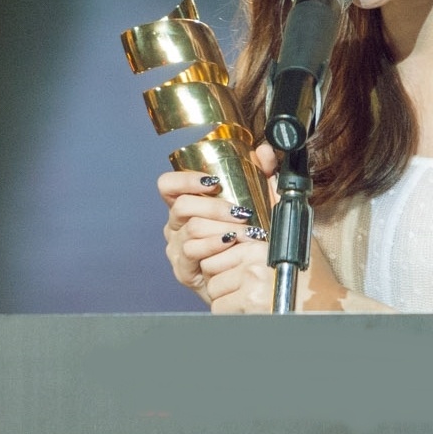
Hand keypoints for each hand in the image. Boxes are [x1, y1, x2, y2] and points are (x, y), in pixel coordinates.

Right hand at [158, 151, 273, 305]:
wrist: (252, 281)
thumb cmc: (250, 241)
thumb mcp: (262, 205)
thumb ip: (263, 175)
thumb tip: (262, 152)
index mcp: (188, 206)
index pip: (169, 185)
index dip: (185, 179)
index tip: (212, 181)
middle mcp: (177, 226)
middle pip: (182, 206)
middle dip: (215, 207)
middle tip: (243, 213)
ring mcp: (178, 249)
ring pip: (190, 229)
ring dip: (221, 228)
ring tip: (246, 232)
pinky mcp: (184, 271)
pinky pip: (191, 252)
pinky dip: (214, 246)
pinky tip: (231, 244)